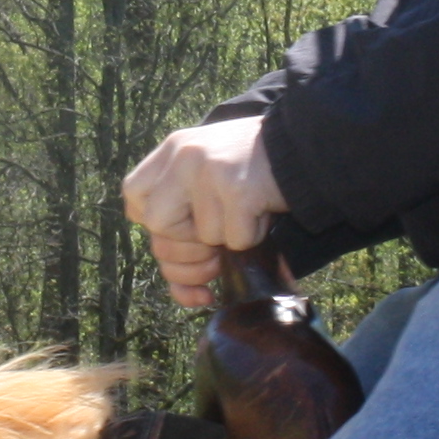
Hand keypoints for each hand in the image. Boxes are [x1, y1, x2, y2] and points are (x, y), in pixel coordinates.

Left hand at [119, 117, 283, 309]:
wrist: (305, 146)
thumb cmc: (255, 171)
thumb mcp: (209, 177)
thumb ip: (185, 218)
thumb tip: (185, 293)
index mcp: (172, 150)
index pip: (134, 198)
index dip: (156, 227)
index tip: (182, 235)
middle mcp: (184, 155)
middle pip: (158, 225)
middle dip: (187, 249)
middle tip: (214, 248)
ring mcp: (208, 170)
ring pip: (202, 238)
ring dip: (229, 240)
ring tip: (247, 212)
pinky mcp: (237, 188)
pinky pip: (235, 240)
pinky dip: (252, 237)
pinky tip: (262, 211)